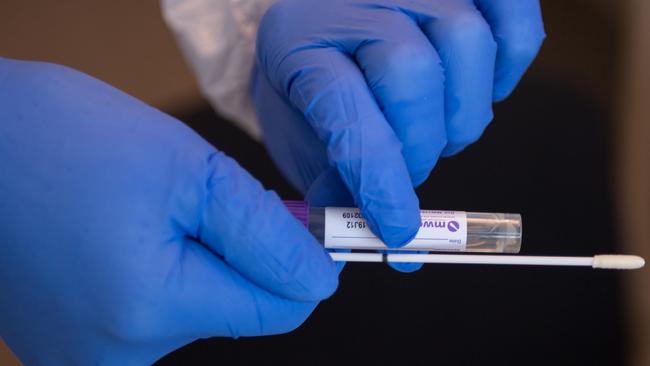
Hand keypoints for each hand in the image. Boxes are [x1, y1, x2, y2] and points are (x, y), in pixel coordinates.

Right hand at [0, 58, 336, 364]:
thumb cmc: (62, 138)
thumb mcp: (188, 170)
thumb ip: (264, 233)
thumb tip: (317, 278)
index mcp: (147, 310)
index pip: (273, 310)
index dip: (301, 264)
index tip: (305, 226)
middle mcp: (115, 355)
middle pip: (231, 310)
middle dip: (237, 254)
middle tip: (200, 198)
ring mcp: (87, 356)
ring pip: (191, 310)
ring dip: (194, 261)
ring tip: (145, 211)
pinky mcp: (71, 344)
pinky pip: (149, 313)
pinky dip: (158, 273)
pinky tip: (123, 233)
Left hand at [252, 0, 543, 269]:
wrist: (322, 30)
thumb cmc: (312, 90)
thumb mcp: (306, 139)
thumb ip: (343, 193)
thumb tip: (400, 251)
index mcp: (297, 42)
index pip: (346, 112)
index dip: (379, 178)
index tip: (399, 228)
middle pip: (412, 73)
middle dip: (422, 143)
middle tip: (413, 167)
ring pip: (467, 42)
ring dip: (463, 112)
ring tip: (440, 129)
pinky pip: (513, 22)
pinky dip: (510, 68)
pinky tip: (478, 90)